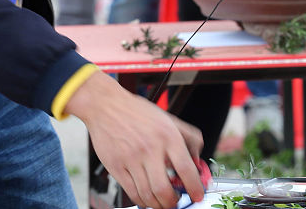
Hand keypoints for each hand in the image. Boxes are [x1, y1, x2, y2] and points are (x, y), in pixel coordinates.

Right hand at [65, 70, 204, 207]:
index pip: (186, 168)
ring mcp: (131, 159)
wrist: (107, 106)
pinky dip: (142, 201)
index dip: (194, 187)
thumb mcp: (169, 119)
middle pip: (164, 189)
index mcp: (167, 135)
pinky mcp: (116, 167)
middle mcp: (150, 148)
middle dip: (173, 203)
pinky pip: (131, 192)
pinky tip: (147, 198)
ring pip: (147, 194)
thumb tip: (198, 160)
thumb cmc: (139, 113)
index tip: (197, 195)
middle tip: (176, 202)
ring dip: (158, 205)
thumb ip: (188, 138)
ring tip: (162, 203)